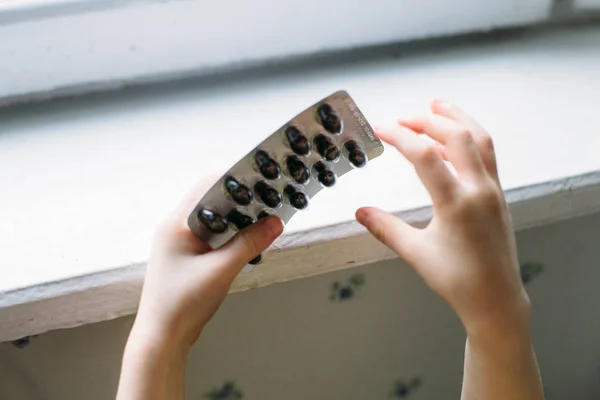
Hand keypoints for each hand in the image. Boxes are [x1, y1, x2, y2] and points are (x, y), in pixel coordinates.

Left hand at [133, 176, 282, 349]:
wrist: (163, 337)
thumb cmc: (184, 302)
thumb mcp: (221, 270)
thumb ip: (249, 243)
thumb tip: (276, 222)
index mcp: (176, 222)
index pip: (206, 186)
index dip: (234, 179)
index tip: (260, 179)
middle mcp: (176, 226)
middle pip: (212, 200)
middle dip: (240, 198)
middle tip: (268, 198)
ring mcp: (181, 242)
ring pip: (215, 218)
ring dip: (238, 217)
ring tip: (264, 216)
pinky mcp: (188, 256)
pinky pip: (214, 235)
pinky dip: (232, 233)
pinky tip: (250, 239)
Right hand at [356, 99, 529, 334]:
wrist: (496, 299)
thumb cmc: (458, 280)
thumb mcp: (415, 253)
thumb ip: (385, 228)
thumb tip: (360, 212)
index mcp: (456, 203)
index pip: (424, 155)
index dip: (400, 136)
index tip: (381, 129)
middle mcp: (479, 190)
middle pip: (456, 135)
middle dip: (427, 119)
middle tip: (402, 118)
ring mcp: (492, 190)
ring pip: (479, 139)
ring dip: (457, 118)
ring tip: (436, 105)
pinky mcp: (498, 195)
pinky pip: (486, 154)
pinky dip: (469, 137)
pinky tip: (452, 140)